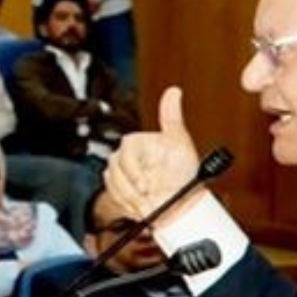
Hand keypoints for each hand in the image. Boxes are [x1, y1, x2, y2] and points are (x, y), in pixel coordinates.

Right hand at [102, 86, 207, 239]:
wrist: (183, 205)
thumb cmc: (184, 175)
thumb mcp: (181, 143)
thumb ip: (172, 117)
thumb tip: (174, 91)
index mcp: (136, 143)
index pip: (125, 153)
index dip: (134, 171)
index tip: (146, 186)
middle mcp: (125, 157)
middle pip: (115, 171)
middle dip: (133, 189)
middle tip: (150, 197)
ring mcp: (120, 174)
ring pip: (113, 185)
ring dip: (132, 199)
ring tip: (150, 202)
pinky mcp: (117, 190)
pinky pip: (113, 197)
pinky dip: (129, 205)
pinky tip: (143, 205)